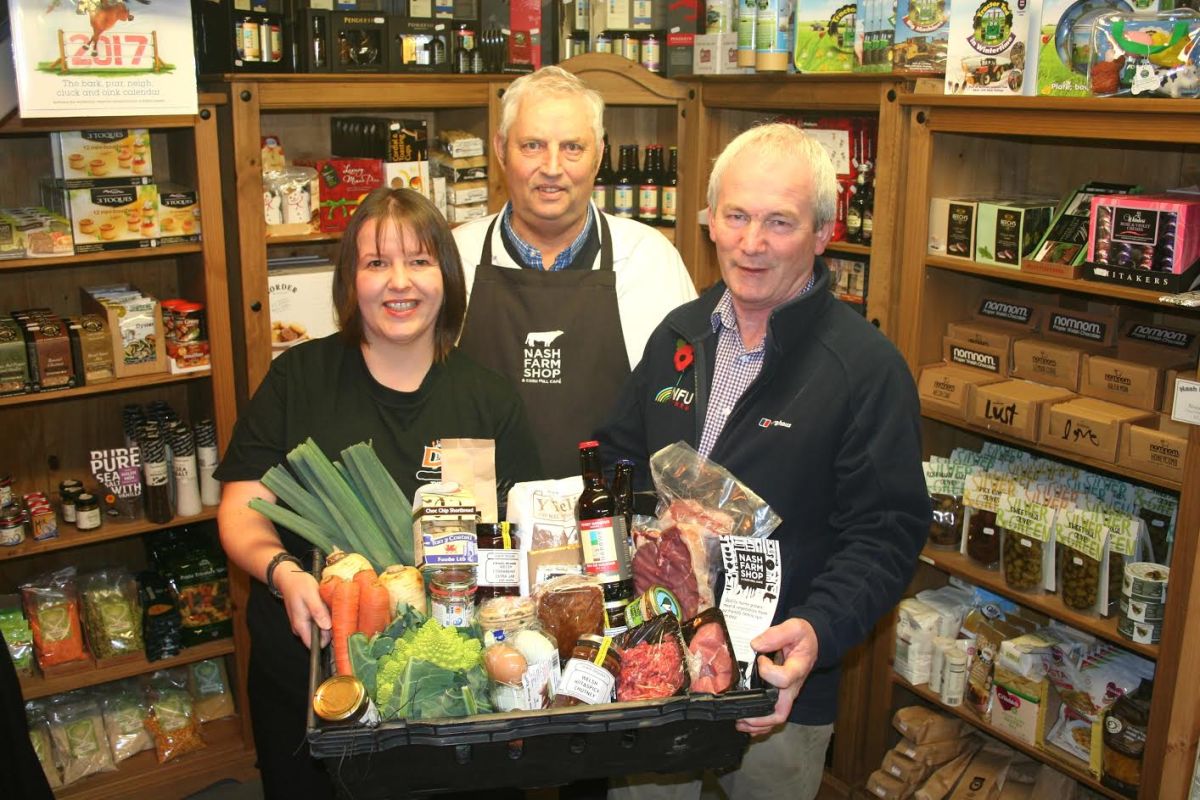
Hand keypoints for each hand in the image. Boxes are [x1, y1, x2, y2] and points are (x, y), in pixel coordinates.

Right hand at [275, 566, 331, 648]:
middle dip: (329, 630)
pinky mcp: (305, 618)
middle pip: (318, 638)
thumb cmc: (299, 585)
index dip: (327, 640)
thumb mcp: (311, 596)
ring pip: (319, 630)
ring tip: (331, 609)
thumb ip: (318, 611)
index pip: (314, 644)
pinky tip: (326, 607)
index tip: (338, 630)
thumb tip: (327, 627)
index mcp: (301, 625)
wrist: (288, 578)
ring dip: (327, 622)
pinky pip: (317, 622)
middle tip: (336, 615)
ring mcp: (302, 624)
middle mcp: (300, 628)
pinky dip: (323, 617)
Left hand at [736, 617, 818, 735]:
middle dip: (759, 718)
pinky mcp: (782, 695)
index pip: (783, 679)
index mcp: (797, 670)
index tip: (761, 659)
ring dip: (758, 724)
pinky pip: (774, 715)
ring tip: (739, 723)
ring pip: (776, 718)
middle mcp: (792, 686)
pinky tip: (746, 724)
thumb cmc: (803, 636)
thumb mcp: (794, 628)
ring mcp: (787, 693)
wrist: (812, 642)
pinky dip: (761, 723)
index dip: (768, 671)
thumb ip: (776, 635)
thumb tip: (756, 645)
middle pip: (780, 712)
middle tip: (740, 714)